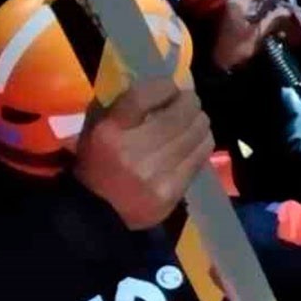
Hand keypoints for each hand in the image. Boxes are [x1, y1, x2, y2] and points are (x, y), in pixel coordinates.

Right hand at [73, 78, 212, 229]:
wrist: (98, 213)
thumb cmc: (98, 163)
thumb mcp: (98, 128)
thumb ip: (125, 106)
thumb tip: (165, 86)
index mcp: (109, 131)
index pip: (144, 95)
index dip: (165, 86)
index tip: (172, 87)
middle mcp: (133, 150)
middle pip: (179, 114)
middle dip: (190, 102)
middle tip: (189, 102)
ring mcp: (156, 173)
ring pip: (197, 132)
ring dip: (199, 121)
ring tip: (194, 121)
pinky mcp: (173, 190)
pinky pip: (200, 156)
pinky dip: (202, 143)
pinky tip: (196, 141)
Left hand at [212, 0, 289, 71]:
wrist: (218, 65)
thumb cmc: (237, 47)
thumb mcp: (258, 33)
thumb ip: (273, 19)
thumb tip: (288, 10)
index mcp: (238, 2)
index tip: (281, 4)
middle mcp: (235, 4)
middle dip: (273, 7)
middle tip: (284, 19)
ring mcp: (233, 13)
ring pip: (257, 9)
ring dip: (269, 18)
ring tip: (280, 32)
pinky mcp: (234, 23)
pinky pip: (252, 18)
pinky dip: (262, 24)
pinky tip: (272, 36)